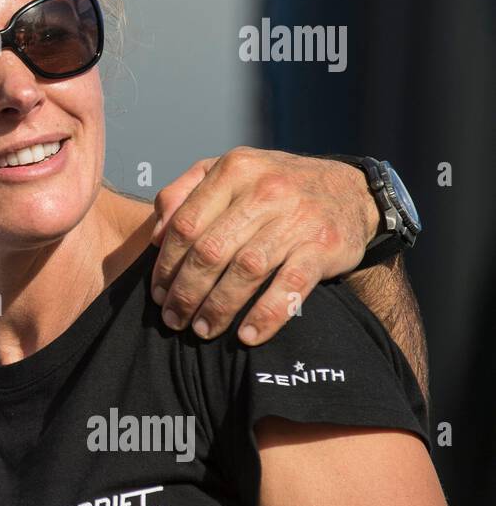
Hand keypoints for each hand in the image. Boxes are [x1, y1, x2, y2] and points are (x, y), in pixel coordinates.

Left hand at [149, 147, 379, 344]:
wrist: (350, 191)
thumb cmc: (273, 187)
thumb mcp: (228, 172)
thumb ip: (184, 193)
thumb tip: (155, 235)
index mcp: (234, 170)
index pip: (186, 224)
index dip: (166, 264)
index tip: (158, 292)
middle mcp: (266, 190)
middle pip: (211, 251)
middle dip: (186, 292)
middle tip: (173, 319)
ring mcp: (297, 218)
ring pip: (245, 270)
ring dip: (218, 307)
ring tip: (202, 330)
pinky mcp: (325, 246)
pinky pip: (290, 286)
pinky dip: (266, 315)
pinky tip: (247, 336)